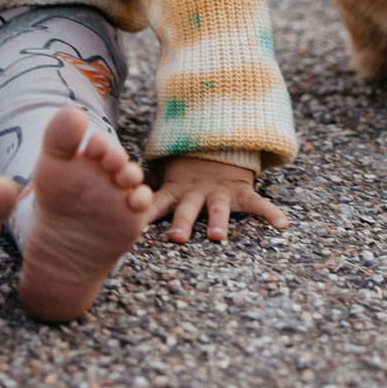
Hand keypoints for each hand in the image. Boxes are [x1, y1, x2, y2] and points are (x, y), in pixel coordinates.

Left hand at [147, 155, 286, 242]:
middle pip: (187, 211)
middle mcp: (195, 195)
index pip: (155, 204)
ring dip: (218, 222)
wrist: (214, 149)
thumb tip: (104, 206)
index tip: (134, 226)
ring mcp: (219, 193)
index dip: (145, 213)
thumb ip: (143, 192)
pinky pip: (258, 204)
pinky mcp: (241, 192)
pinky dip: (270, 213)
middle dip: (182, 224)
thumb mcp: (163, 181)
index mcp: (174, 193)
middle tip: (176, 238)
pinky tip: (282, 224)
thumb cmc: (184, 178)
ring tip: (219, 236)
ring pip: (218, 209)